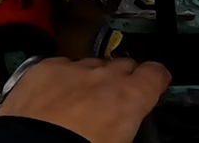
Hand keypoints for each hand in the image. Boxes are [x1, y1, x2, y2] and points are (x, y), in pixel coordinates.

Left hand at [0, 57, 169, 142]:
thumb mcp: (120, 139)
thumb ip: (128, 122)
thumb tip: (125, 126)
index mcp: (129, 97)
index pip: (155, 74)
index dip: (155, 79)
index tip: (154, 83)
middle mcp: (103, 76)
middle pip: (122, 65)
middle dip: (122, 78)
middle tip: (114, 98)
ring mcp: (72, 68)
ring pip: (90, 64)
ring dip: (90, 78)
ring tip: (80, 101)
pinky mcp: (43, 67)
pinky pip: (60, 65)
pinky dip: (61, 77)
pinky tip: (54, 96)